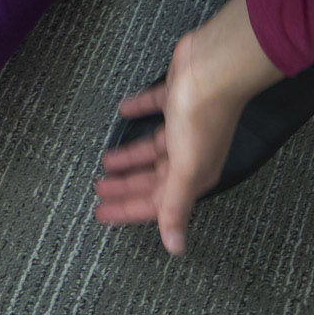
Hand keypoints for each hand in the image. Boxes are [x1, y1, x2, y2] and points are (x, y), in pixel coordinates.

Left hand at [93, 0, 284, 254]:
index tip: (101, 215)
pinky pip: (155, 108)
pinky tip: (124, 111)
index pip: (155, 202)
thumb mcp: (185, 168)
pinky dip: (139, 111)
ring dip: (129, 156)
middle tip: (98, 190)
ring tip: (106, 161)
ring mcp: (184, 126)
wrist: (214, 66)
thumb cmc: (203, 117)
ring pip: (152, 148)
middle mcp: (190, 154)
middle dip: (125, 187)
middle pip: (151, 178)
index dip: (127, 210)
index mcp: (192, 175)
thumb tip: (177, 248)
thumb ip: (176, 207)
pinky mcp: (178, 98)